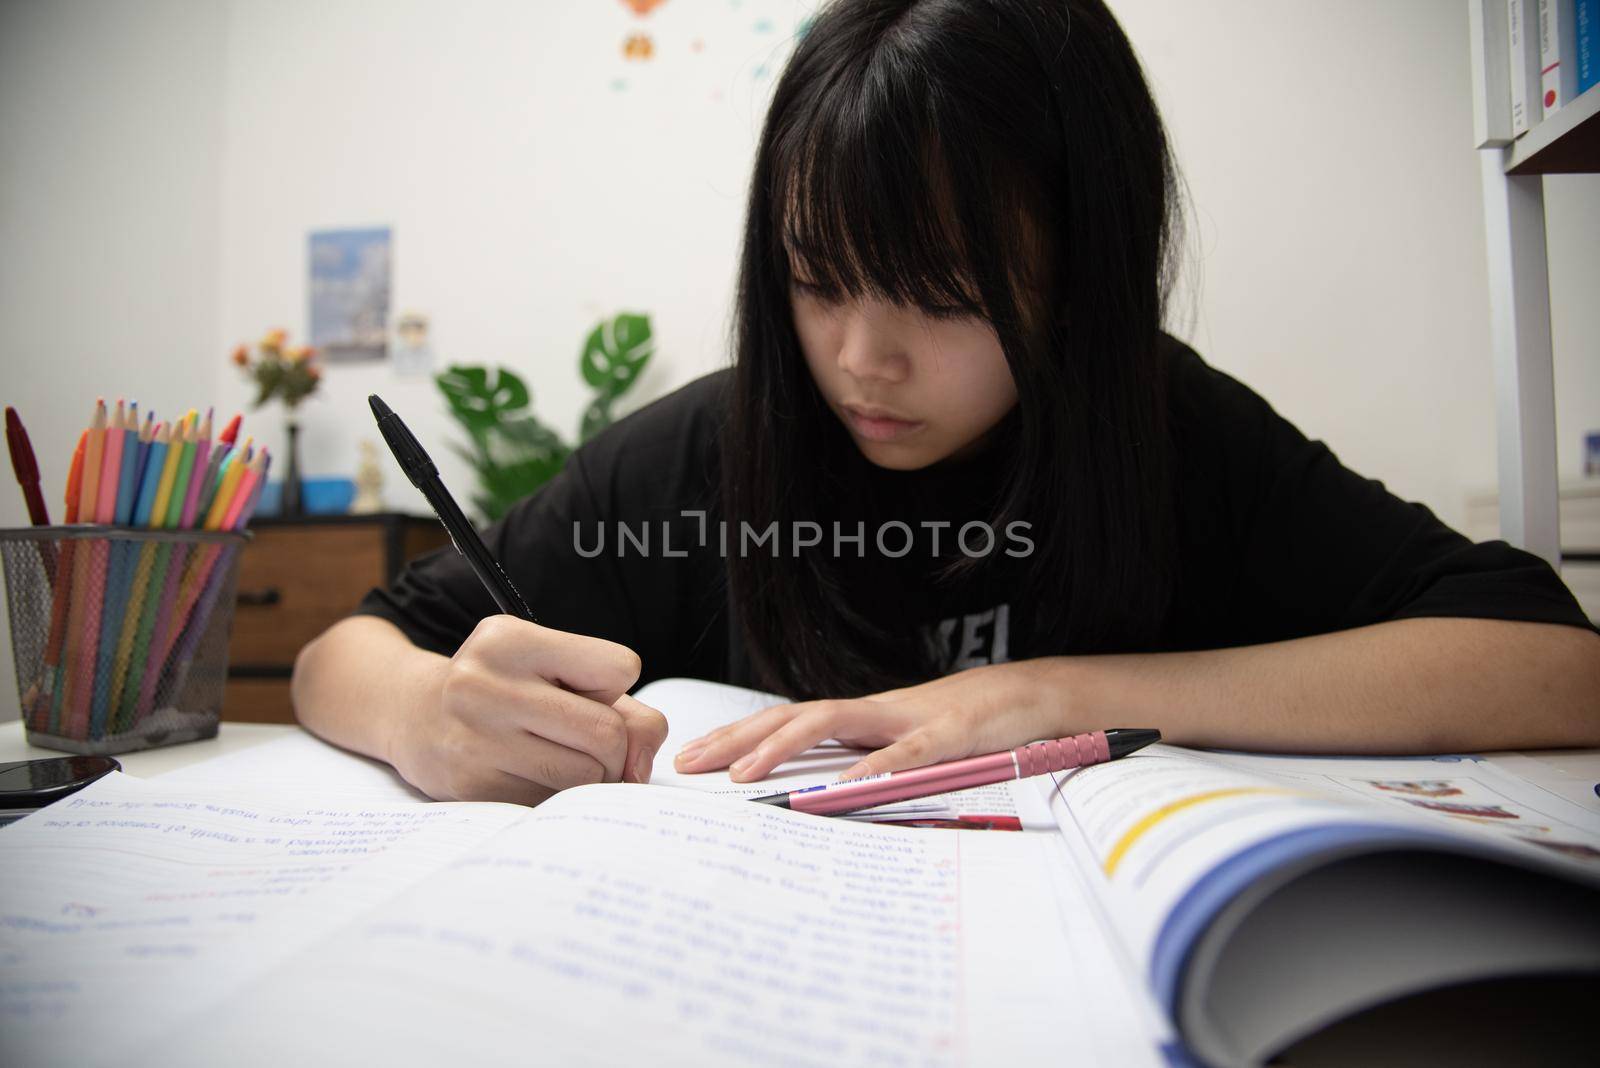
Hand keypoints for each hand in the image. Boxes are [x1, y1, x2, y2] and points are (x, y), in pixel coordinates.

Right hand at [389, 615, 667, 804]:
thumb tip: (640, 767)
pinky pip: (552, 804)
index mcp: (511, 640)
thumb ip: (624, 708)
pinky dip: (560, 798)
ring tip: (563, 760)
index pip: (619, 667)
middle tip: (590, 744)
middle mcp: (485, 685)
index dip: (613, 686)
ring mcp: (475, 739)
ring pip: (585, 776)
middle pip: (606, 731)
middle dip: (614, 747)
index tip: (586, 690)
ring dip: (592, 778)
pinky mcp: (471, 787)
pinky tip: (532, 777)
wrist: (415, 716)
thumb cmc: (505, 689)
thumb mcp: (554, 669)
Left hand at [673, 660, 1072, 782]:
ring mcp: (907, 719)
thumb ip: (865, 765)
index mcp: (860, 718)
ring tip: (743, 775)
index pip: (785, 721)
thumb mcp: (905, 749)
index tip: (691, 756)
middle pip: (790, 715)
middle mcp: (872, 712)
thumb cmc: (963, 727)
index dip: (736, 735)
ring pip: (832, 721)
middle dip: (735, 737)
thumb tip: (819, 798)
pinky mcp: (948, 734)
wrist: (1029, 695)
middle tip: (688, 762)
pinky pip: (906, 753)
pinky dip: (875, 768)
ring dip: (782, 745)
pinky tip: (846, 787)